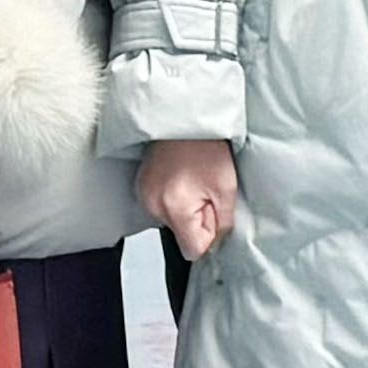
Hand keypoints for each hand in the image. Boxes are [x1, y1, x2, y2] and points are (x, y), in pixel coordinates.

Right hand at [142, 137, 238, 259]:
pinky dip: (173, 199)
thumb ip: (222, 225)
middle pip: (181, 235)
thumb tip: (213, 245)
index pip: (192, 250)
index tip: (212, 211)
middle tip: (203, 189)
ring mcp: (143, 196)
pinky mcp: (141, 188)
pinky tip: (180, 178)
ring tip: (191, 180)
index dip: (208, 236)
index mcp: (174, 207)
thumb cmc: (207, 147)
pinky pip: (161, 208)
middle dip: (197, 220)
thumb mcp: (226, 188)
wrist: (185, 118)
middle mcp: (153, 205)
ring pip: (171, 222)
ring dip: (185, 209)